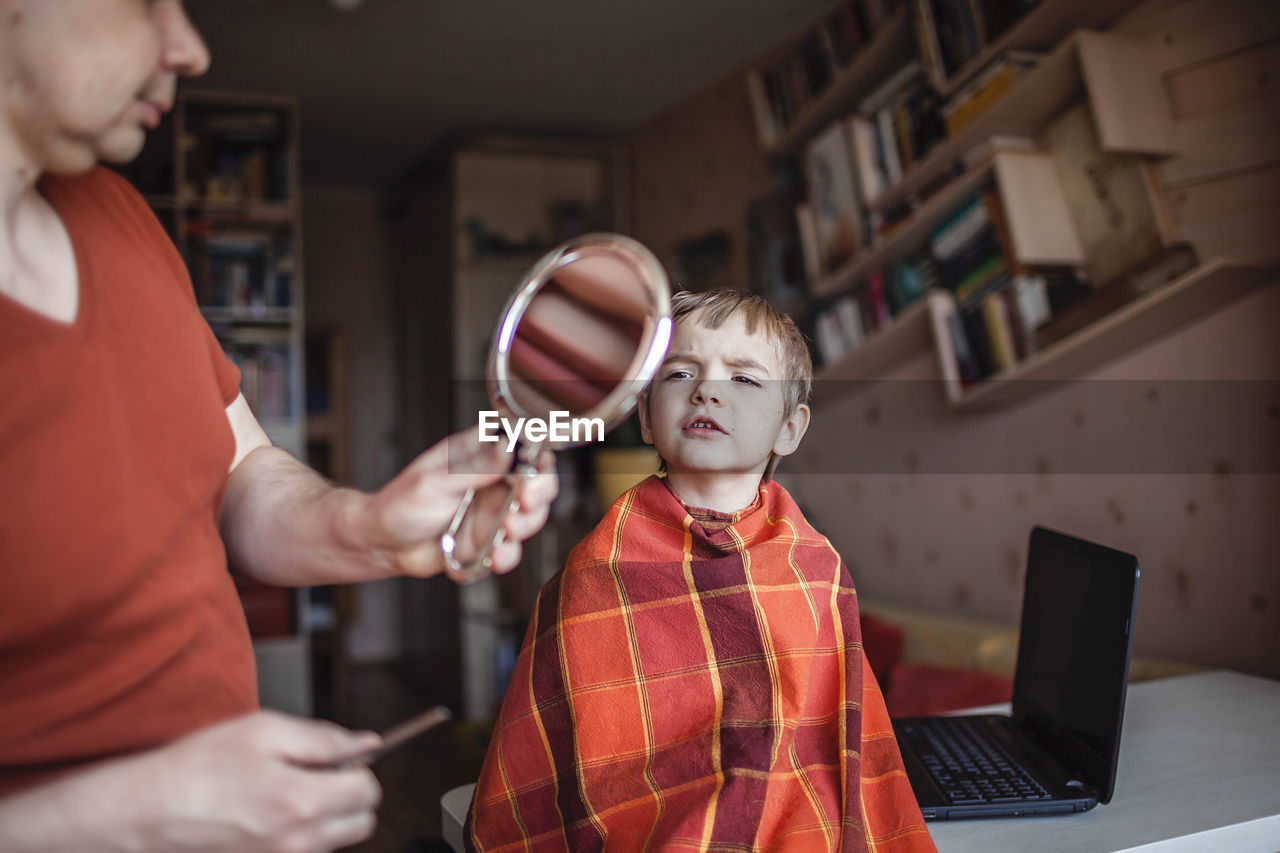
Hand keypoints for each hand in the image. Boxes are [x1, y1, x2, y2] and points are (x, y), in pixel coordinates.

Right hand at [0, 712, 381, 852]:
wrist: (144, 812)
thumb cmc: (198, 768)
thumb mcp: (264, 731)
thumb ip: (325, 738)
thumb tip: (368, 743)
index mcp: (303, 802)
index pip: (369, 792)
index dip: (358, 768)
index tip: (336, 760)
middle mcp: (298, 843)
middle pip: (361, 824)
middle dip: (347, 797)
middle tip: (312, 776)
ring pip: (333, 842)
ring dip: (323, 818)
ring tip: (280, 795)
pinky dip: (298, 837)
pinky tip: (266, 817)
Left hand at [351, 424, 557, 577]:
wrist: (382, 545)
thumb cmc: (400, 504)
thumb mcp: (434, 483)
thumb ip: (473, 469)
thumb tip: (506, 448)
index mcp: (480, 454)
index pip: (523, 446)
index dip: (536, 460)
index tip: (529, 476)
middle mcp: (492, 480)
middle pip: (538, 482)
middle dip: (538, 496)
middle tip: (525, 506)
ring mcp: (493, 512)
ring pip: (531, 517)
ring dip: (525, 527)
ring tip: (505, 533)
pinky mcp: (490, 540)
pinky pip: (512, 549)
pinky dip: (508, 555)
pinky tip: (495, 557)